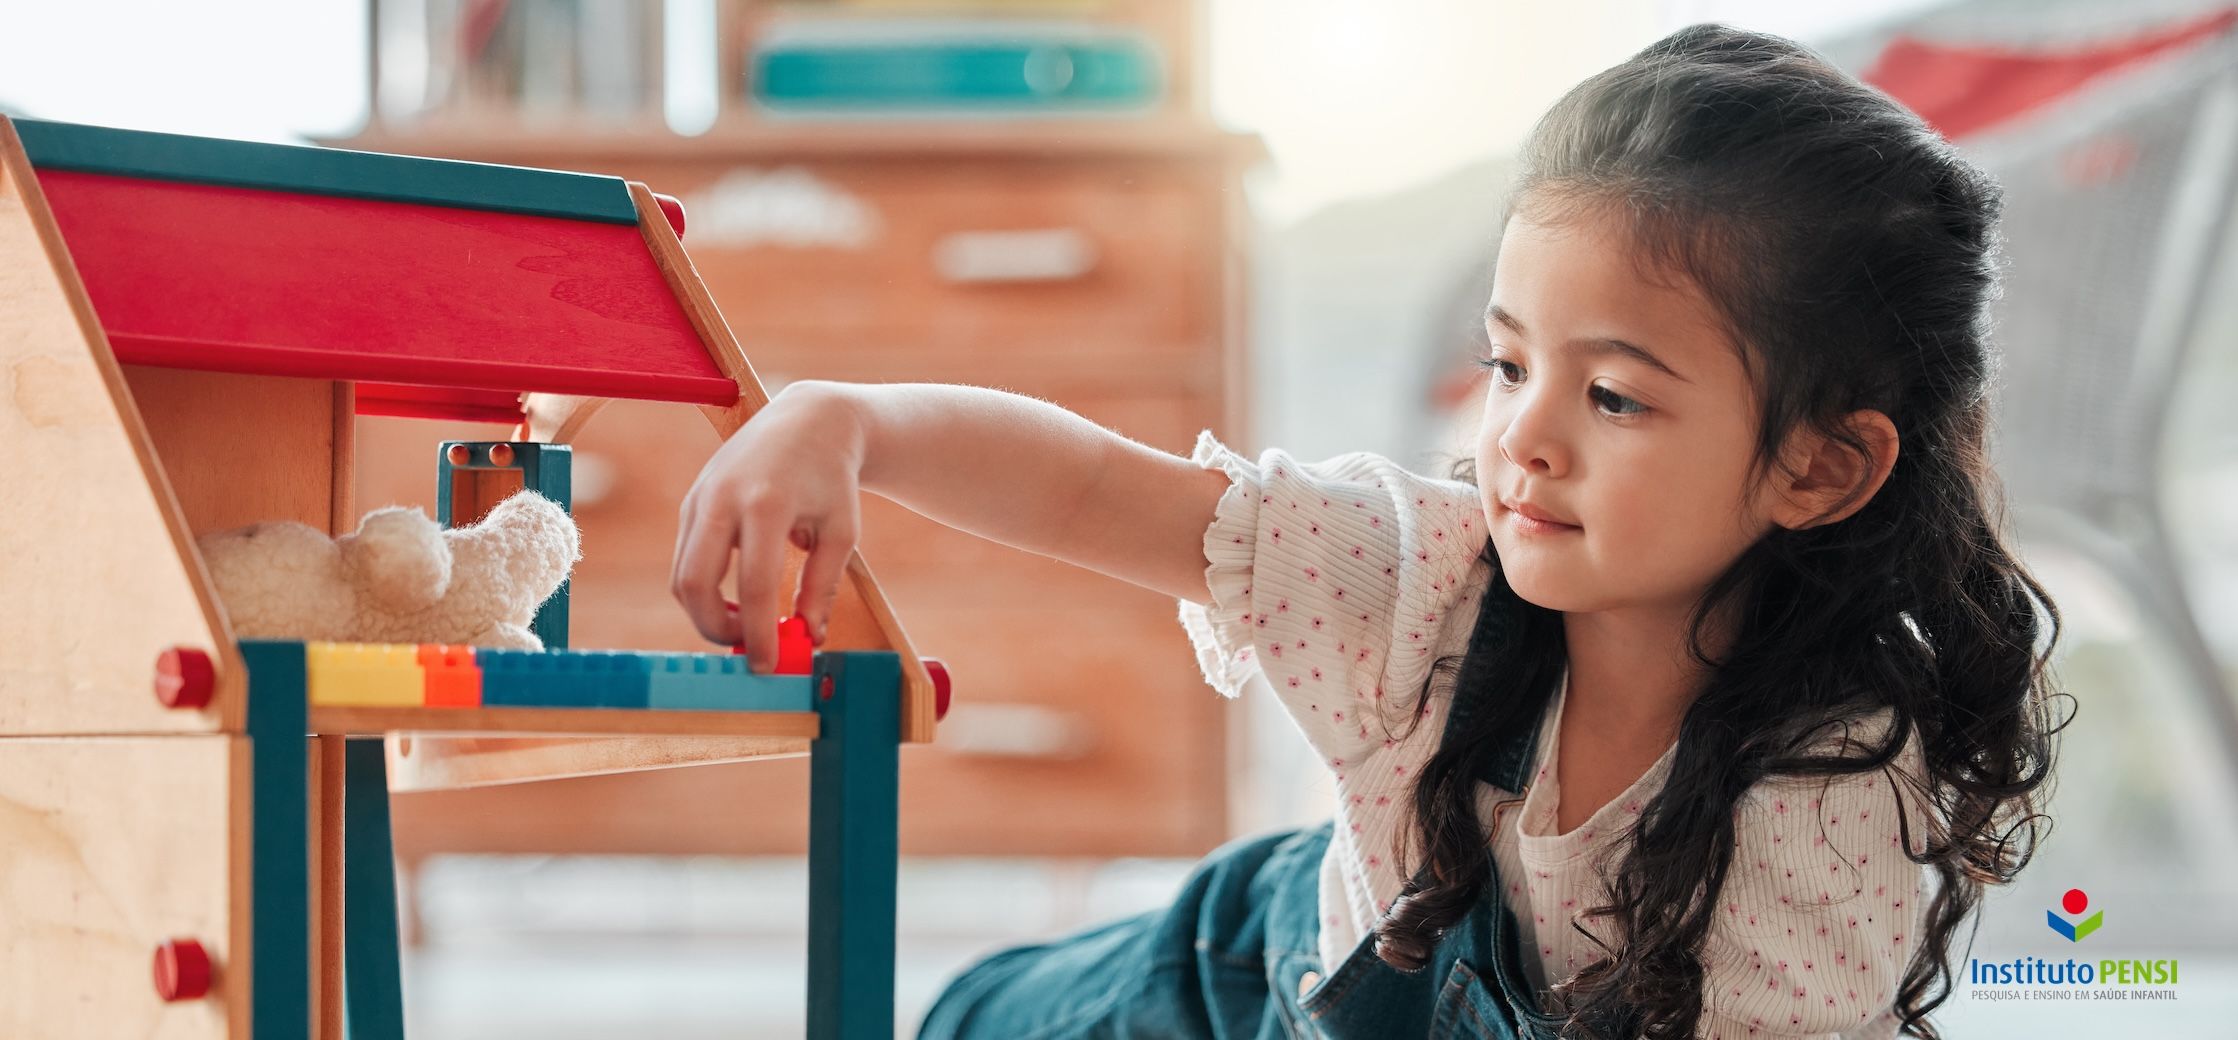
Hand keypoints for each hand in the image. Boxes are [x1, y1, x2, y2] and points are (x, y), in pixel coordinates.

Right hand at [672, 382, 863, 671]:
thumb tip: (808, 638)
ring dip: (706, 612)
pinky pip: (684, 559)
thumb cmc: (831, 479)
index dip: (758, 633)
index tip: (768, 666)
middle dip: (715, 628)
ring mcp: (699, 498)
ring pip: (680, 576)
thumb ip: (821, 587)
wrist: (808, 420)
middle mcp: (722, 499)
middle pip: (695, 584)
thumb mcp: (841, 533)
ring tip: (747, 625)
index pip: (753, 587)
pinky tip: (737, 600)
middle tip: (748, 648)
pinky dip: (703, 589)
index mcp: (766, 504)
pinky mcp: (690, 502)